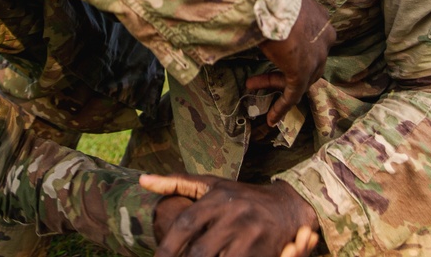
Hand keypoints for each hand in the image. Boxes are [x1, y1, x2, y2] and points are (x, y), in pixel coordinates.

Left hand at [141, 173, 319, 256]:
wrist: (287, 206)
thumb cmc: (241, 196)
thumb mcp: (212, 184)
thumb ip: (177, 183)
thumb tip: (142, 180)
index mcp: (218, 198)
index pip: (185, 224)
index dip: (167, 247)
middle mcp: (234, 216)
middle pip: (200, 252)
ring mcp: (251, 235)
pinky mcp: (265, 252)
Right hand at [253, 0, 335, 125]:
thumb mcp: (275, 2)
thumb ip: (272, 14)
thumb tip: (252, 10)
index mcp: (321, 19)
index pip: (311, 42)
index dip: (290, 51)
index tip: (273, 53)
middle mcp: (325, 37)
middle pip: (309, 62)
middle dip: (281, 71)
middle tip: (256, 74)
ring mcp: (316, 56)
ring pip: (301, 79)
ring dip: (276, 85)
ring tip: (251, 86)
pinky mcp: (303, 71)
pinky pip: (294, 94)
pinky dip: (282, 106)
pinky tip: (270, 119)